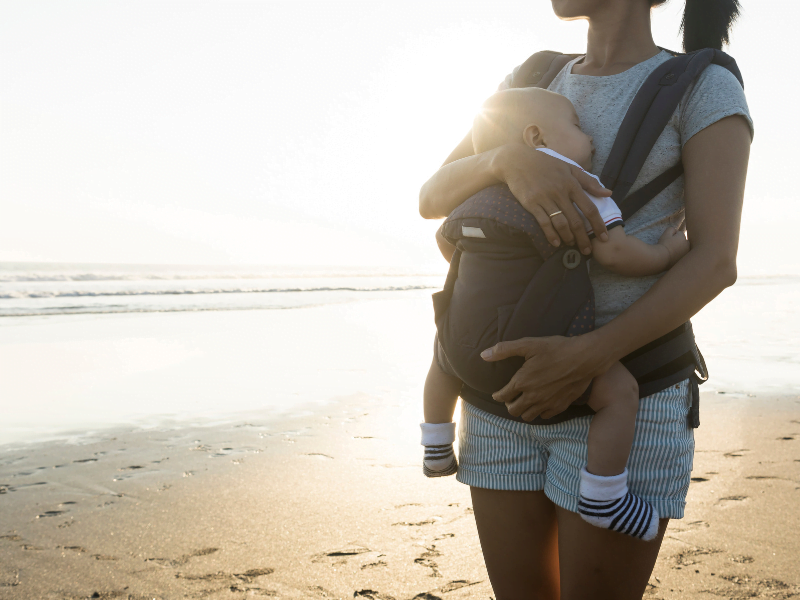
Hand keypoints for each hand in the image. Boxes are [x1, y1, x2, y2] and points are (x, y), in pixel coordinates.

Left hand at [480, 334, 610, 421]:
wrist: (584, 358)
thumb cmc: (556, 348)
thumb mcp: (528, 344)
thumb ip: (504, 350)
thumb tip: (483, 355)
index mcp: (522, 381)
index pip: (503, 396)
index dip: (498, 395)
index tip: (497, 394)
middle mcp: (532, 396)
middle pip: (513, 410)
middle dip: (509, 405)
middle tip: (510, 399)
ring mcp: (547, 403)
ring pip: (528, 416)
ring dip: (523, 411)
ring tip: (524, 403)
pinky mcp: (560, 406)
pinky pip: (545, 416)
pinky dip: (539, 412)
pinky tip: (540, 404)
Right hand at [494, 142, 611, 254]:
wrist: (517, 161)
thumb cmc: (545, 163)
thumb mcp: (569, 168)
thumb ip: (589, 181)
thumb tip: (608, 193)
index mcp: (571, 184)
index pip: (589, 208)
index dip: (598, 225)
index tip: (604, 237)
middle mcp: (560, 193)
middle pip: (576, 221)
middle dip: (583, 238)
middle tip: (587, 251)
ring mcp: (545, 199)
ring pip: (561, 224)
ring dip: (568, 238)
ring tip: (571, 245)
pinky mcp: (531, 204)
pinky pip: (543, 223)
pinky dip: (551, 235)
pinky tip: (556, 243)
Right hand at [658, 226, 689, 267]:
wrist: (662, 258)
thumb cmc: (663, 244)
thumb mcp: (666, 233)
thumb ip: (672, 229)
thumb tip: (675, 230)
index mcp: (684, 237)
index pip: (680, 234)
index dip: (673, 235)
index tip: (668, 239)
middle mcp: (688, 245)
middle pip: (684, 242)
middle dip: (680, 242)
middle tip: (671, 246)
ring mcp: (686, 254)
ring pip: (684, 250)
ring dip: (681, 250)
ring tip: (672, 252)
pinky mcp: (684, 261)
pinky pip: (682, 257)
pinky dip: (679, 257)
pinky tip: (672, 258)